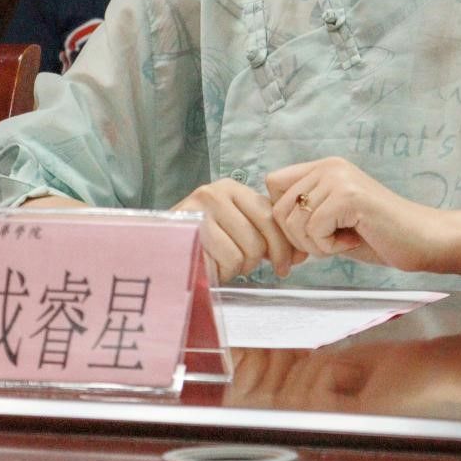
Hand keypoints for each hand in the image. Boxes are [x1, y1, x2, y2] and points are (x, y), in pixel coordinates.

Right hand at [174, 178, 305, 282]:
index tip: (286, 267)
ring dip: (236, 267)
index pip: (270, 218)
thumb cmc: (203, 238)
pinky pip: (223, 262)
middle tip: (245, 266)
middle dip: (257, 261)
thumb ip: (266, 234)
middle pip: (259, 239)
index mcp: (232, 188)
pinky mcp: (189, 235)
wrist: (158, 245)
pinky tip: (211, 266)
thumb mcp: (236, 226)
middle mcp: (215, 194)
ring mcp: (200, 213)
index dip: (283, 246)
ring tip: (223, 262)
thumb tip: (301, 255)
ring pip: (243, 254)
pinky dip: (221, 272)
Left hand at [266, 157, 440, 272]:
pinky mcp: (348, 195)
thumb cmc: (379, 236)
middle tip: (331, 243)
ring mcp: (338, 178)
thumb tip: (266, 228)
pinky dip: (330, 247)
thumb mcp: (333, 220)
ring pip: (293, 221)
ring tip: (345, 239)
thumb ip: (304, 215)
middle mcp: (328, 166)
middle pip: (277, 208)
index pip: (273, 185)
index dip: (283, 217)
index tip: (308, 239)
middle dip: (299, 238)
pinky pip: (314, 229)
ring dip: (316, 244)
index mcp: (323, 167)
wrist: (423, 241)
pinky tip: (353, 240)